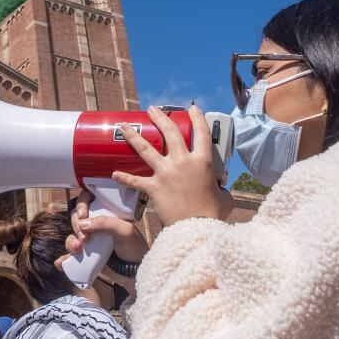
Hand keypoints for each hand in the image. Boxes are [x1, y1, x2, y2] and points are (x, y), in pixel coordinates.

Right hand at [66, 190, 150, 263]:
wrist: (134, 271)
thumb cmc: (134, 247)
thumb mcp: (125, 231)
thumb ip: (106, 223)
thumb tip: (83, 223)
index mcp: (106, 212)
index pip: (88, 200)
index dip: (82, 204)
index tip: (83, 214)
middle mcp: (96, 224)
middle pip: (76, 217)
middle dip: (76, 226)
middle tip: (85, 238)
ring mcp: (90, 240)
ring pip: (71, 235)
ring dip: (70, 242)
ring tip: (77, 249)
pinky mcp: (86, 255)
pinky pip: (70, 256)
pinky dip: (64, 259)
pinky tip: (62, 264)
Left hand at [112, 105, 233, 225]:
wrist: (196, 229)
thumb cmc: (213, 215)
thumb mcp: (224, 196)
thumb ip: (220, 188)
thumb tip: (220, 190)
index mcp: (203, 162)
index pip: (202, 134)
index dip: (197, 118)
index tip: (192, 108)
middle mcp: (183, 162)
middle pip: (170, 133)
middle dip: (161, 118)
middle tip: (153, 109)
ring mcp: (166, 173)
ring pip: (146, 149)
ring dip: (134, 136)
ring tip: (124, 126)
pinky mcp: (153, 187)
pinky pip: (135, 181)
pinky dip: (125, 177)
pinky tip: (114, 173)